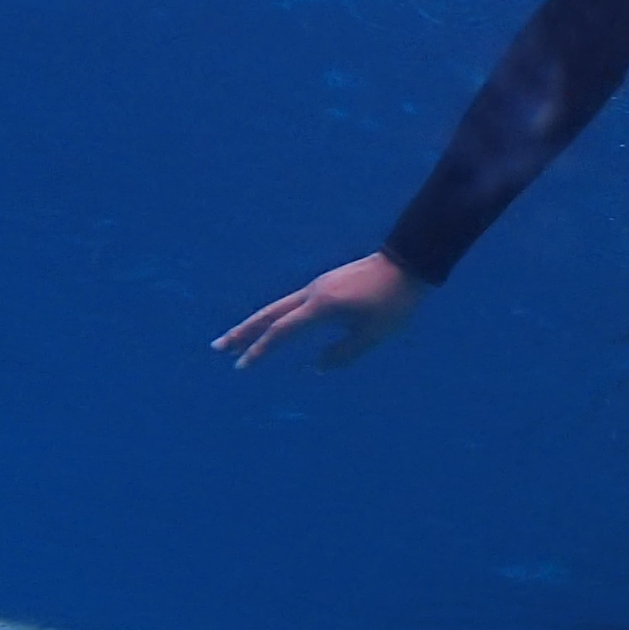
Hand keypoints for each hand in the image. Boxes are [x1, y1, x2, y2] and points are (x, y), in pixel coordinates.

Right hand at [216, 252, 424, 370]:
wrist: (410, 261)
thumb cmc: (395, 301)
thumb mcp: (374, 334)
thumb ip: (344, 353)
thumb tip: (318, 367)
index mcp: (321, 306)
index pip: (281, 331)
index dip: (260, 350)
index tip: (241, 366)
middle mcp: (313, 293)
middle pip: (269, 314)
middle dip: (242, 333)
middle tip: (217, 348)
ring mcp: (319, 285)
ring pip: (280, 307)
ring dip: (258, 324)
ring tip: (239, 340)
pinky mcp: (328, 284)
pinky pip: (297, 305)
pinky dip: (280, 318)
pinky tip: (279, 329)